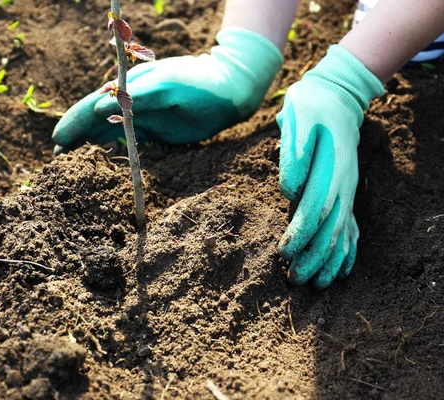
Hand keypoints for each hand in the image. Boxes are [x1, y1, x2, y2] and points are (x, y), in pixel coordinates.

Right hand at [52, 27, 282, 153]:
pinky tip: (99, 165)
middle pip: (92, 124)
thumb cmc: (196, 84)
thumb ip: (135, 98)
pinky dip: (108, 154)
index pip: (91, 107)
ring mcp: (138, 119)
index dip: (73, 123)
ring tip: (70, 167)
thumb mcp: (166, 86)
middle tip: (57, 162)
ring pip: (105, 135)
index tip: (57, 141)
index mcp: (126, 91)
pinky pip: (123, 145)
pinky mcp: (150, 133)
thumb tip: (98, 109)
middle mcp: (127, 105)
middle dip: (74, 140)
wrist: (226, 92)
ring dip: (88, 149)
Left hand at [277, 45, 383, 288]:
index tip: (283, 252)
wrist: (336, 97)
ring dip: (328, 260)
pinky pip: (351, 226)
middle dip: (312, 256)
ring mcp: (348, 190)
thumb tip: (291, 189)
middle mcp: (344, 183)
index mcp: (332, 167)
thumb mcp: (300, 117)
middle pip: (331, 227)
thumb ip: (296, 152)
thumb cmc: (311, 107)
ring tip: (315, 284)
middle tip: (294, 279)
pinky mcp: (346, 193)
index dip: (300, 233)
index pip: (317, 208)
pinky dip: (347, 251)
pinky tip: (341, 272)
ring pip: (342, 232)